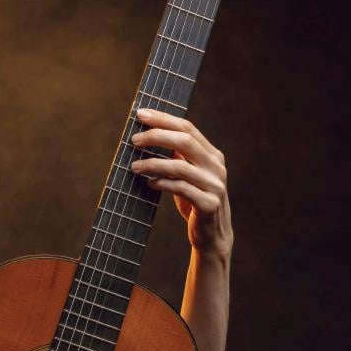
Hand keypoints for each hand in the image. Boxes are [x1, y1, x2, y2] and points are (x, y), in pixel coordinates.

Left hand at [129, 107, 232, 256]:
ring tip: (134, 166)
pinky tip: (149, 183)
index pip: (187, 128)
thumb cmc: (195, 202)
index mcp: (212, 155)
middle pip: (185, 141)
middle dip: (156, 136)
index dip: (163, 118)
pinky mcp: (208, 204)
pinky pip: (181, 189)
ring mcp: (214, 185)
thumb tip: (148, 137)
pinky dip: (162, 183)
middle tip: (134, 140)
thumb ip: (178, 158)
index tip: (141, 114)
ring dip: (152, 163)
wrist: (213, 235)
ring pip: (179, 166)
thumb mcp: (188, 177)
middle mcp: (215, 167)